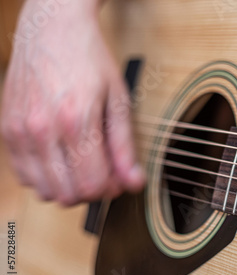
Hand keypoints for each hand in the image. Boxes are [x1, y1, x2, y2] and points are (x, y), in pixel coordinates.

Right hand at [1, 0, 143, 204]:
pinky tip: (60, 161)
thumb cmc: (88, 60)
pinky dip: (45, 177)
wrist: (52, 29)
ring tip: (82, 167)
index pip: (92, 185)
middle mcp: (42, 129)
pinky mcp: (7, 129)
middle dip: (91, 191)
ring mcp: (19, 130)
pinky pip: (23, 175)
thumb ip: (125, 147)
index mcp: (76, 121)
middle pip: (67, 194)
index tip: (119, 180)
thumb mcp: (118, 100)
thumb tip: (134, 182)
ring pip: (43, 190)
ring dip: (67, 188)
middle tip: (103, 174)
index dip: (110, 189)